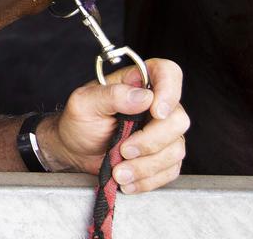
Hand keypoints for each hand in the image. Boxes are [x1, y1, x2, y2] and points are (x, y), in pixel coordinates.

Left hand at [38, 58, 188, 192]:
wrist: (74, 151)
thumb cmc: (79, 122)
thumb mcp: (84, 103)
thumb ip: (111, 95)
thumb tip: (143, 97)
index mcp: (138, 83)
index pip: (168, 73)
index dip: (169, 90)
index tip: (155, 112)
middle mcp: (155, 105)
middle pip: (178, 119)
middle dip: (151, 141)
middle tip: (123, 150)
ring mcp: (162, 132)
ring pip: (175, 149)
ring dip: (146, 165)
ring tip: (119, 171)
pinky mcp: (163, 156)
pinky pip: (170, 169)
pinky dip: (148, 179)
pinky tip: (128, 180)